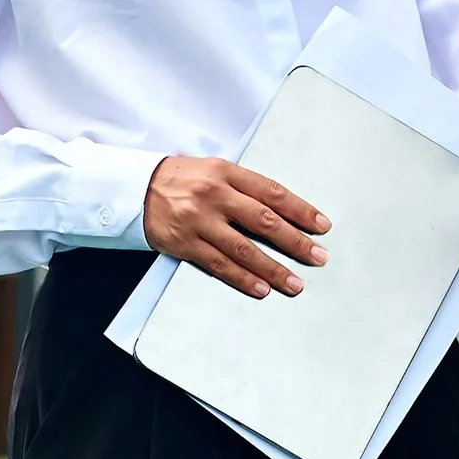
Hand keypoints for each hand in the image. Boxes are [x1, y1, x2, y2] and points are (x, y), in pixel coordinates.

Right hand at [143, 156, 330, 299]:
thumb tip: (283, 211)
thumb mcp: (215, 170)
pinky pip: (219, 265)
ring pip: (244, 249)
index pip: (272, 193)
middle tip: (318, 257)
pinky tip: (261, 288)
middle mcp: (215, 195)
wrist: (136, 188)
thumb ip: (244, 187)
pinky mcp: (185, 244)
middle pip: (264, 222)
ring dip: (273, 269)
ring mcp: (199, 221)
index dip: (300, 211)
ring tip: (294, 283)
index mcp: (227, 173)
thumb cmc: (182, 178)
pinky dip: (243, 278)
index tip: (322, 226)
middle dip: (295, 242)